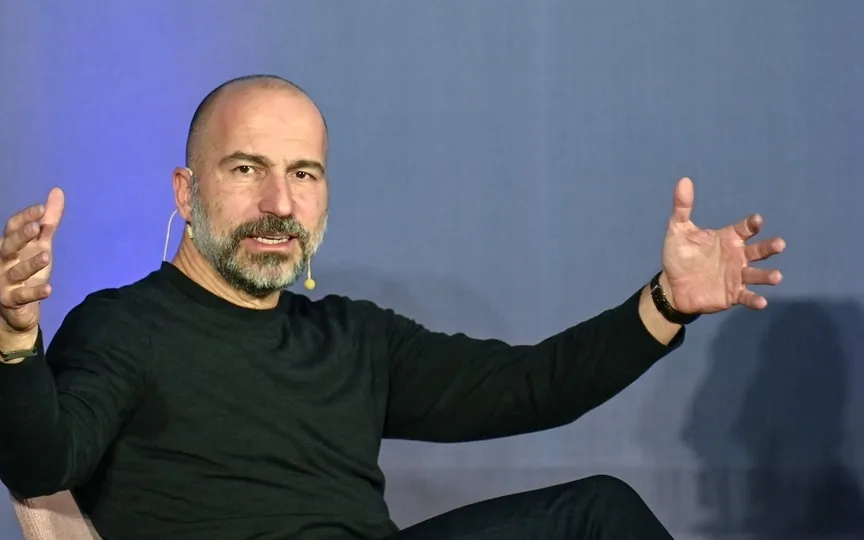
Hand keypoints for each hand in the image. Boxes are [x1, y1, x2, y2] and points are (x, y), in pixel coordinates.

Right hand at [0, 188, 64, 346]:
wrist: (17, 308)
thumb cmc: (27, 270)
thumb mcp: (41, 244)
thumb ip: (49, 221)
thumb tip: (57, 191)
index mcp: (9, 245)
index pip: (11, 227)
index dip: (25, 217)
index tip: (41, 208)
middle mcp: (3, 261)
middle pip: (8, 246)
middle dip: (21, 236)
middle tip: (38, 227)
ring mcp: (4, 281)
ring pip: (15, 271)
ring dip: (30, 264)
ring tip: (46, 256)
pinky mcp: (10, 300)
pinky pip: (22, 295)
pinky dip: (34, 292)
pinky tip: (49, 289)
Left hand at [660, 178, 784, 313]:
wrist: (672, 285)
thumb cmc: (679, 256)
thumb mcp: (678, 230)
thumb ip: (683, 207)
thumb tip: (684, 180)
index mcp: (729, 238)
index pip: (745, 228)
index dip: (752, 224)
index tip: (757, 220)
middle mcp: (738, 256)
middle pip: (759, 250)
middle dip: (770, 247)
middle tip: (780, 244)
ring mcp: (738, 276)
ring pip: (757, 274)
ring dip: (767, 275)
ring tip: (777, 277)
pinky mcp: (733, 294)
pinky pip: (747, 296)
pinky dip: (754, 299)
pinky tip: (761, 301)